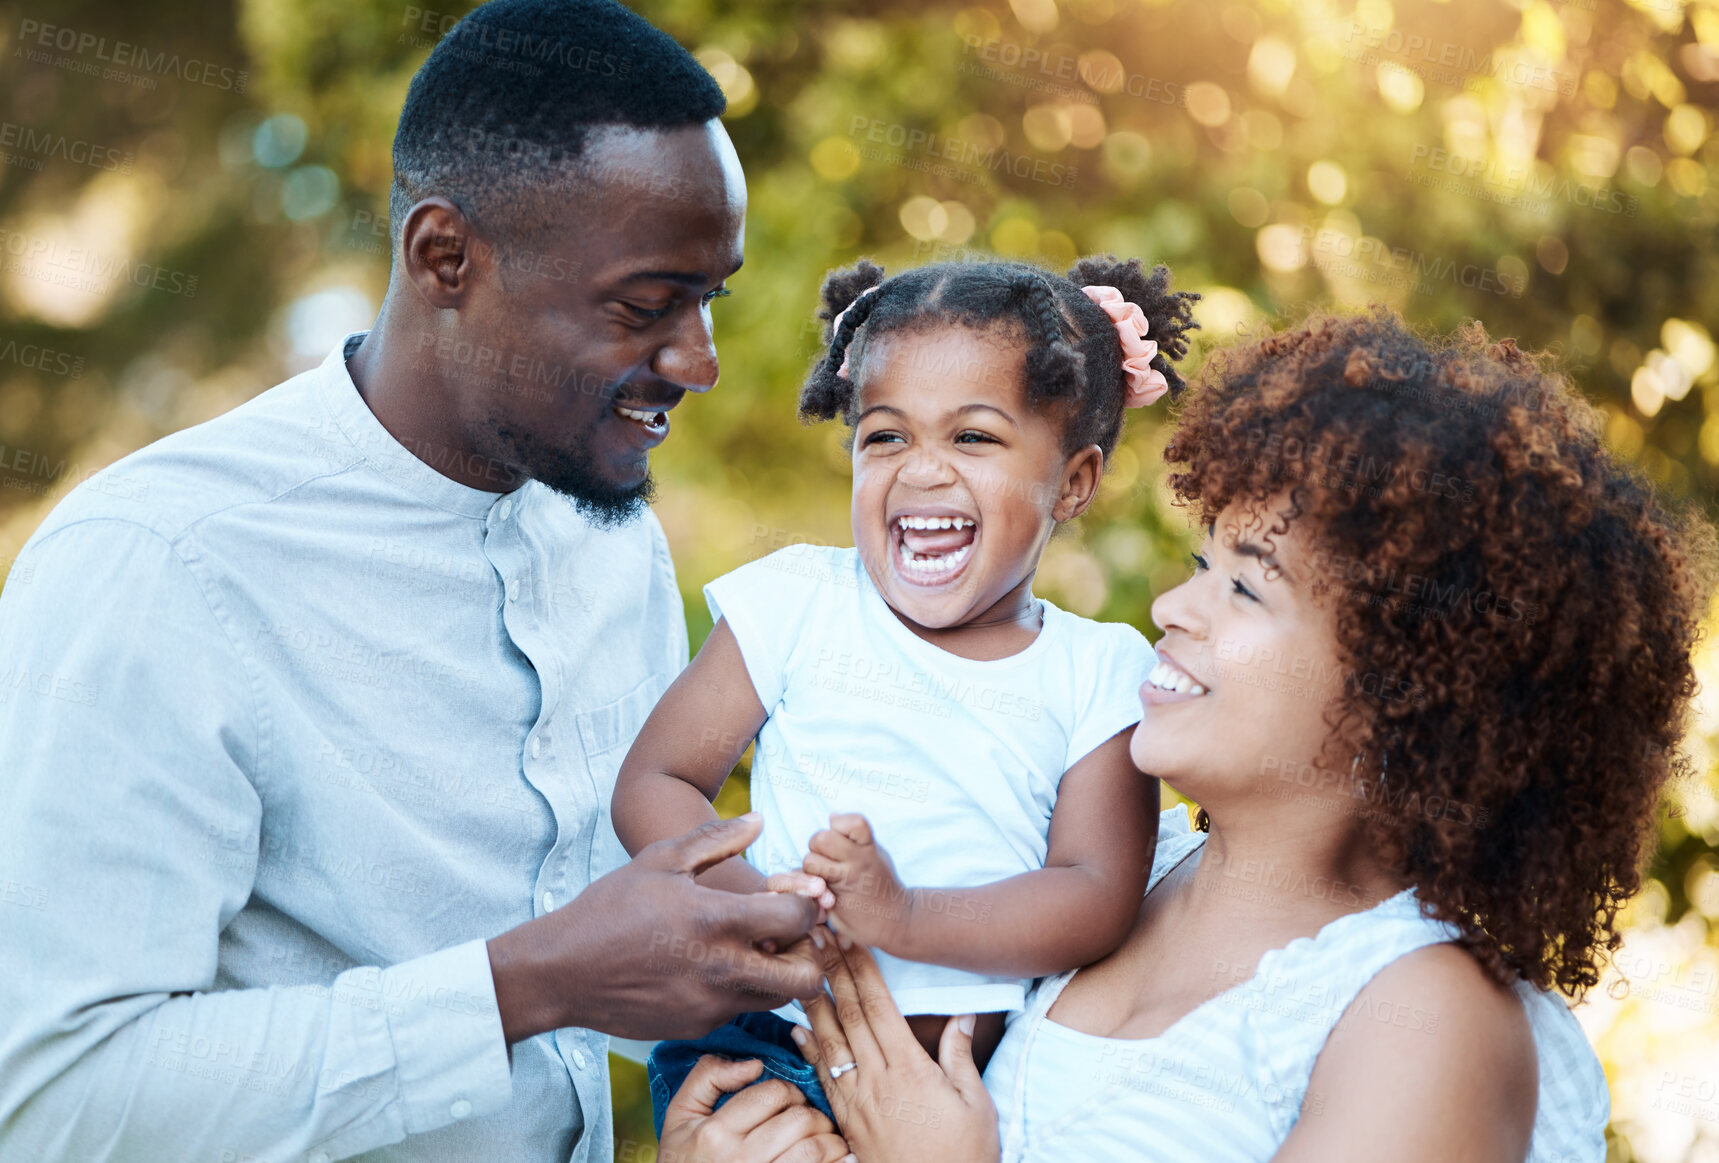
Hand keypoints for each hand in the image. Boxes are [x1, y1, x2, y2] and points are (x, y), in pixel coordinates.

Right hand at [486, 814, 822, 1042]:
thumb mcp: (662, 859)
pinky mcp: (698, 1026)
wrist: (563, 970)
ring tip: (754, 949)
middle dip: (808, 953)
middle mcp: (722, 970)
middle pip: (807, 977)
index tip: (792, 898)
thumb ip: (717, 839)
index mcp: (717, 921)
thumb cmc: (611, 907)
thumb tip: (759, 820)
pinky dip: (743, 990)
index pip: (799, 918)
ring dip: (779, 974)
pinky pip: (741, 1010)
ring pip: (780, 999)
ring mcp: (711, 1005)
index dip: (807, 905)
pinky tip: (715, 967)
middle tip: (785, 934)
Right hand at [659, 1055, 853, 1162]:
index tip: (789, 1099)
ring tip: (826, 1139)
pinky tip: (840, 1159)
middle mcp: (739, 1158)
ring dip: (829, 1140)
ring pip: (814, 1149)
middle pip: (799, 1119)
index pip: (771, 1094)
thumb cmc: (682, 1162)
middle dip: (813, 1113)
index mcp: (715, 1132)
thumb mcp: (680, 1116)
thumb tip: (753, 1064)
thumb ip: (707, 1077)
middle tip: (811, 1119)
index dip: (788, 1090)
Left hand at [791, 935, 999, 1162]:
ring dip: (814, 1002)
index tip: (848, 937)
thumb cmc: (963, 1156)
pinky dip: (809, 1050)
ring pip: (829, 1041)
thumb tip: (961, 1016)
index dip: (861, 968)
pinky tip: (797, 1030)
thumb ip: (960, 1057)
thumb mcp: (976, 1104)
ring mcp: (857, 1101)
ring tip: (800, 968)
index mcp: (909, 1069)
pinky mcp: (847, 1120)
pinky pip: (823, 1077)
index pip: (878, 1006)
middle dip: (831, 970)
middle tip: (815, 935)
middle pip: (848, 1014)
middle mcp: (877, 1080)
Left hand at [802, 814, 912, 951]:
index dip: (840, 824)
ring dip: (812, 867)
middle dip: (818, 845)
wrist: (895, 921)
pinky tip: (822, 889)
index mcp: (869, 848)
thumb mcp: (875, 854)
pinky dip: (809, 885)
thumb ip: (855, 837)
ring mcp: (846, 881)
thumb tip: (832, 816)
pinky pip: (808, 884)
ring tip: (824, 874)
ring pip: (810, 861)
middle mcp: (858, 862)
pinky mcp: (833, 901)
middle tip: (827, 858)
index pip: (853, 822)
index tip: (842, 835)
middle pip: (822, 838)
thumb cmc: (881, 883)